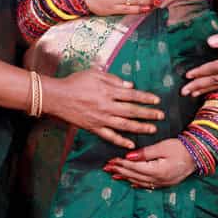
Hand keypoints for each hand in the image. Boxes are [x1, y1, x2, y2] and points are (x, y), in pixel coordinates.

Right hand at [44, 69, 164, 148]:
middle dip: (148, 114)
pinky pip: (109, 136)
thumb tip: (130, 86)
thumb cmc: (75, 82)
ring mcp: (100, 119)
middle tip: (161, 116)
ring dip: (140, 128)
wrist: (57, 97)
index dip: (146, 98)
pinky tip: (131, 144)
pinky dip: (121, 141)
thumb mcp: (95, 74)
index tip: (157, 100)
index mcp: (108, 91)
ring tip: (152, 129)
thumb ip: (113, 80)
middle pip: (132, 111)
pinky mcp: (93, 128)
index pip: (132, 95)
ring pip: (124, 125)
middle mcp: (107, 106)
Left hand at [105, 139, 195, 189]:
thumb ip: (145, 153)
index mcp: (157, 171)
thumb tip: (129, 156)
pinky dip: (136, 183)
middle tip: (107, 167)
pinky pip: (146, 185)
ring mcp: (161, 184)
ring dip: (125, 177)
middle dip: (120, 171)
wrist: (198, 155)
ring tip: (113, 175)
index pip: (134, 167)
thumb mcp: (163, 147)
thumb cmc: (181, 148)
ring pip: (139, 182)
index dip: (121, 164)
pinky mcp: (165, 183)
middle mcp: (158, 180)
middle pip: (134, 175)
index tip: (111, 160)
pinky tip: (129, 182)